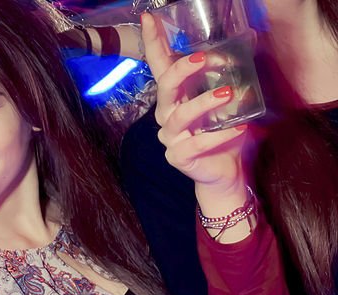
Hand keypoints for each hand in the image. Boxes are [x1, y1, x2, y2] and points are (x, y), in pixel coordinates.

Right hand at [142, 13, 249, 195]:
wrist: (228, 171)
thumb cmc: (227, 131)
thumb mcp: (232, 99)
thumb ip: (232, 76)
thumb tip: (250, 41)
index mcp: (176, 96)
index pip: (159, 65)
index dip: (152, 42)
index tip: (148, 18)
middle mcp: (168, 114)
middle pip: (165, 88)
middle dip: (182, 71)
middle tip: (205, 58)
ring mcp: (171, 138)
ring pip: (179, 116)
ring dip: (203, 103)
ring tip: (229, 94)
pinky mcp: (179, 158)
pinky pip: (194, 145)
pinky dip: (216, 137)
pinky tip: (237, 128)